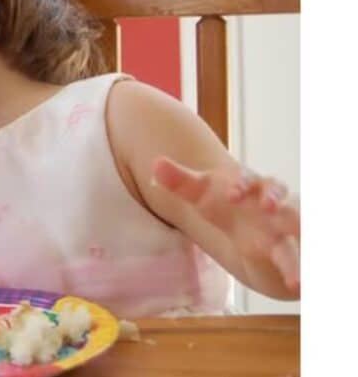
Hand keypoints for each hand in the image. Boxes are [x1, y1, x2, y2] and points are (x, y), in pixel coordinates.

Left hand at [152, 156, 299, 295]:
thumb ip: (180, 181)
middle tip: (266, 206)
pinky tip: (298, 288)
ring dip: (294, 249)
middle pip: (277, 197)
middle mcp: (273, 205)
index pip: (248, 179)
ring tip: (293, 270)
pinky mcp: (290, 252)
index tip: (231, 194)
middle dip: (274, 200)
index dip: (240, 185)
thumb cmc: (227, 204)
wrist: (259, 221)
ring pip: (292, 234)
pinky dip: (298, 272)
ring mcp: (285, 229)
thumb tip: (155, 165)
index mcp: (250, 186)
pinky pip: (297, 262)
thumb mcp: (203, 194)